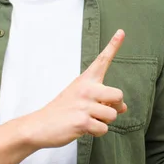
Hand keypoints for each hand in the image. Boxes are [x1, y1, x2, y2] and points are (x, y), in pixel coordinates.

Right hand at [26, 30, 126, 148]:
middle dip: (114, 106)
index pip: (102, 59)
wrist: (39, 125)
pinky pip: (103, 129)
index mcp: (85, 80)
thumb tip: (123, 107)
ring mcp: (84, 105)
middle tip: (100, 111)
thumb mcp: (81, 99)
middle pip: (118, 95)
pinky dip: (96, 132)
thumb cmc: (63, 110)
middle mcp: (86, 89)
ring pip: (113, 115)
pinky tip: (83, 129)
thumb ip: (103, 100)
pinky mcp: (82, 121)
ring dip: (103, 121)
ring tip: (87, 119)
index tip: (121, 31)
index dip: (114, 45)